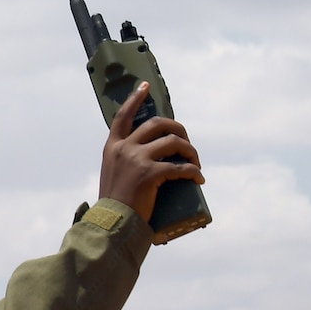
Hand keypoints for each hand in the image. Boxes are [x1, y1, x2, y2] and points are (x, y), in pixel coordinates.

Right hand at [98, 83, 202, 224]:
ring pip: (173, 142)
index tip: (145, 86)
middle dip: (178, 129)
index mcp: (113, 147)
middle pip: (157, 124)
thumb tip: (148, 159)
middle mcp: (124, 148)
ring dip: (190, 151)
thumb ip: (125, 162)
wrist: (111, 222)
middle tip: (186, 142)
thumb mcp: (113, 174)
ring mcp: (137, 159)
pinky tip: (199, 179)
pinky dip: (194, 172)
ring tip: (196, 163)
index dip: (135, 98)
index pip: (123, 115)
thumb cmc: (114, 204)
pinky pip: (180, 167)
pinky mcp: (150, 173)